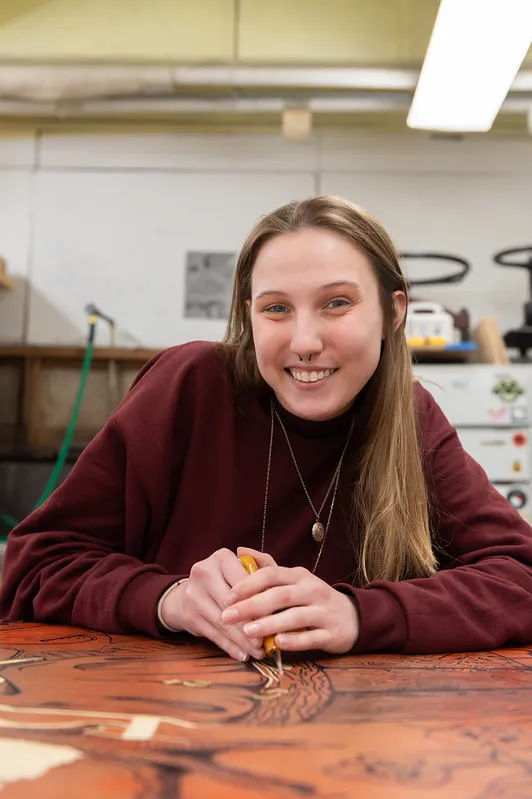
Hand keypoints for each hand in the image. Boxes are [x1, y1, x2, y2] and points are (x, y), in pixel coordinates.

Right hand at [158, 548, 265, 662]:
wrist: (190, 592)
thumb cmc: (227, 580)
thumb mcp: (243, 568)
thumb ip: (264, 569)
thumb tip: (278, 583)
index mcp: (221, 558)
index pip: (243, 581)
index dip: (260, 600)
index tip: (276, 617)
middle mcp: (204, 572)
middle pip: (232, 604)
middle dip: (252, 625)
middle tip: (268, 641)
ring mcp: (193, 594)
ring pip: (223, 622)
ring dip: (243, 641)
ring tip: (259, 651)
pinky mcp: (189, 615)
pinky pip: (214, 635)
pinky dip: (230, 647)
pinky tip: (243, 654)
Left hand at [220, 547, 359, 654]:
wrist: (353, 617)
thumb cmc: (313, 598)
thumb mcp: (293, 579)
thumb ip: (267, 567)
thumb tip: (240, 550)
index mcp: (299, 576)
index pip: (271, 574)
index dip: (247, 585)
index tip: (228, 598)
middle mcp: (312, 590)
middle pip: (280, 596)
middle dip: (251, 605)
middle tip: (227, 616)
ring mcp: (324, 612)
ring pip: (295, 616)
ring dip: (269, 623)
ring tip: (247, 631)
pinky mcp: (332, 633)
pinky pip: (311, 636)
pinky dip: (294, 640)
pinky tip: (276, 643)